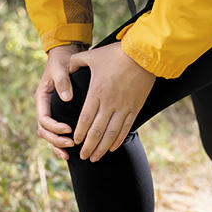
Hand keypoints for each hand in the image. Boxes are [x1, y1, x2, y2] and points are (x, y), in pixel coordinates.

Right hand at [35, 44, 84, 159]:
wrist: (66, 56)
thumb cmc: (62, 62)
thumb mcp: (60, 69)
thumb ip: (63, 82)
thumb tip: (66, 97)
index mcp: (41, 99)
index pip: (44, 119)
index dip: (55, 127)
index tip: (69, 129)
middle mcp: (44, 108)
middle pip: (44, 131)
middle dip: (56, 140)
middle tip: (71, 144)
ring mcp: (51, 113)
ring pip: (49, 136)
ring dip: (57, 146)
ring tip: (69, 154)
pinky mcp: (59, 116)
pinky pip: (56, 133)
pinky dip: (61, 143)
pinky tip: (70, 152)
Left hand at [69, 42, 155, 161]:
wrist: (143, 54)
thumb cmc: (116, 54)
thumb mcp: (92, 56)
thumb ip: (76, 62)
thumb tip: (67, 67)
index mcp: (97, 93)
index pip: (85, 119)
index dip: (80, 133)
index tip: (75, 142)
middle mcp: (109, 104)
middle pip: (96, 131)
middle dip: (89, 146)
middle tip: (83, 157)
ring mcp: (123, 108)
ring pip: (111, 134)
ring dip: (102, 148)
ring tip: (95, 157)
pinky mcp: (135, 108)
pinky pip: (126, 129)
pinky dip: (118, 140)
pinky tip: (112, 148)